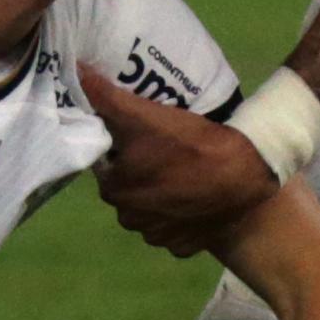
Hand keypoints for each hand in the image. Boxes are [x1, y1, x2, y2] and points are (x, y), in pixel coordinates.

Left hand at [82, 65, 284, 255]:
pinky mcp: (186, 248)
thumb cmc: (189, 144)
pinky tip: (193, 198)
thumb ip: (104, 96)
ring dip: (159, 197)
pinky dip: (180, 217)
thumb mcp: (143, 114)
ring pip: (150, 212)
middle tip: (165, 152)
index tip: (144, 138)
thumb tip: (74, 71)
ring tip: (181, 173)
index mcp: (114, 191)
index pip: (107, 166)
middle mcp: (131, 221)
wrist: (246, 173)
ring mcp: (160, 238)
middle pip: (127, 190)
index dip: (122, 151)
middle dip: (139, 174)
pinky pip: (174, 230)